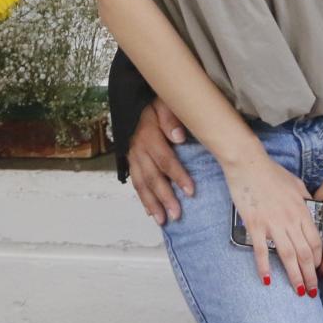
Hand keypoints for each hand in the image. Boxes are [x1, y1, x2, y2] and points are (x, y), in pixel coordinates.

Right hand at [127, 98, 193, 224]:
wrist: (137, 102)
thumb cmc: (157, 103)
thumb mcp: (165, 103)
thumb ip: (171, 118)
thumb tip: (179, 137)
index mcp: (148, 135)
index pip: (165, 159)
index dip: (177, 176)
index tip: (190, 191)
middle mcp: (138, 149)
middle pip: (152, 177)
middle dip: (164, 198)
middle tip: (177, 214)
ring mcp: (133, 157)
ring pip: (141, 184)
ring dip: (152, 204)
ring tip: (163, 220)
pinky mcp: (131, 162)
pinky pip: (135, 183)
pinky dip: (143, 199)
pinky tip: (150, 212)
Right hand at [224, 153, 322, 293]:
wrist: (249, 165)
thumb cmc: (273, 174)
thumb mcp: (297, 185)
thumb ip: (305, 201)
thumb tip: (311, 212)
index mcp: (302, 210)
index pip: (316, 241)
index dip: (319, 259)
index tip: (319, 271)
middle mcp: (290, 220)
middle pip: (304, 253)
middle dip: (310, 274)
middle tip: (313, 291)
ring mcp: (272, 224)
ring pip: (288, 255)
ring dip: (294, 276)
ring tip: (299, 292)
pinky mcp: (254, 225)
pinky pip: (261, 251)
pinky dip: (264, 267)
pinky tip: (267, 281)